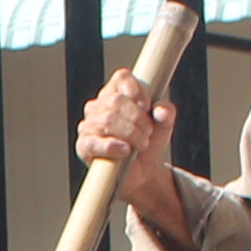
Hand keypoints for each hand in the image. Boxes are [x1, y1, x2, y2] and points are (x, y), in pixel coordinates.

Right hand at [73, 64, 177, 178]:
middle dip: (137, 117)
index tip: (147, 106)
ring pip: (107, 120)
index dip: (136, 90)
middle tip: (148, 132)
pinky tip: (125, 150)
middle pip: (115, 100)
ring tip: (141, 144)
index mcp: (116, 93)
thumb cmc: (149, 142)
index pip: (121, 78)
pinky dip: (112, 145)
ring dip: (130, 133)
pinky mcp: (84, 146)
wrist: (143, 171)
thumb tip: (161, 110)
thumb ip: (166, 112)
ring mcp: (88, 125)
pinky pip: (93, 142)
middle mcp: (99, 106)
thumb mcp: (164, 125)